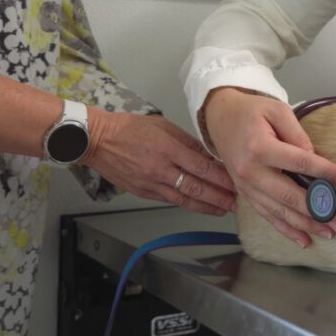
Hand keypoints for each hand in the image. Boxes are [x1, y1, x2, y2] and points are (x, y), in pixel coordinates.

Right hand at [83, 110, 236, 215]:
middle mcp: (160, 169)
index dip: (221, 178)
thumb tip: (209, 155)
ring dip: (207, 206)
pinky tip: (201, 207)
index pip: (201, 166)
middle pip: (196, 187)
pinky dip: (188, 205)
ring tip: (224, 210)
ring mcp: (151, 184)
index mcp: (167, 148)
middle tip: (237, 203)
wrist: (98, 141)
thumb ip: (187, 141)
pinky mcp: (143, 193)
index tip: (237, 182)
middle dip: (220, 197)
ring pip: (185, 199)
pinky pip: (170, 200)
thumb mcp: (163, 125)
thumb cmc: (130, 128)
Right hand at [203, 87, 335, 247]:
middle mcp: (251, 171)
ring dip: (306, 225)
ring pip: (280, 212)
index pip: (300, 163)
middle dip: (317, 211)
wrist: (221, 119)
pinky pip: (268, 216)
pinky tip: (304, 240)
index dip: (325, 172)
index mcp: (260, 148)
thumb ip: (297, 134)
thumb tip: (314, 157)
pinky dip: (286, 230)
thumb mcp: (277, 110)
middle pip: (289, 196)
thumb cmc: (250, 112)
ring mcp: (246, 186)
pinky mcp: (245, 194)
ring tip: (329, 232)